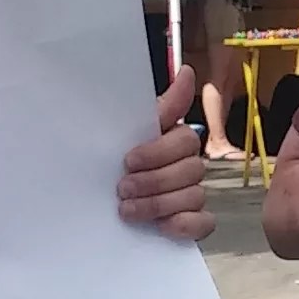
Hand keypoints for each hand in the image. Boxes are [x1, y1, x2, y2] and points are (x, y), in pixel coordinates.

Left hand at [120, 70, 214, 242]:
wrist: (94, 196)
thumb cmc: (115, 156)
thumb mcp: (127, 129)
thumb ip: (161, 108)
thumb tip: (188, 73)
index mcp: (174, 141)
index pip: (184, 141)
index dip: (158, 152)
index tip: (128, 160)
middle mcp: (188, 166)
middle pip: (191, 171)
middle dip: (154, 181)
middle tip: (122, 188)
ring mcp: (192, 195)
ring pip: (194, 197)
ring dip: (159, 204)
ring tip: (127, 210)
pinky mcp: (192, 221)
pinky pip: (203, 223)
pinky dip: (184, 225)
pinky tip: (162, 226)